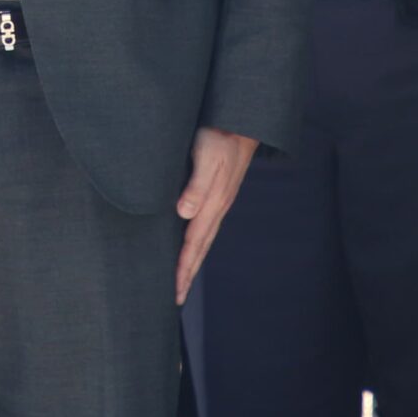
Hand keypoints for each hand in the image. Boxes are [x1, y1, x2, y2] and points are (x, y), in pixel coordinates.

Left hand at [173, 128, 259, 304]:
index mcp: (213, 202)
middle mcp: (217, 206)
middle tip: (176, 298)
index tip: (175, 292)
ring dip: (193, 260)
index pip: (194, 243)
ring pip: (203, 238)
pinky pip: (205, 225)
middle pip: (200, 247)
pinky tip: (192, 243)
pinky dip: (196, 242)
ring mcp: (219, 200)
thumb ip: (196, 185)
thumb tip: (184, 213)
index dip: (183, 268)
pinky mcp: (218, 192)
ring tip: (183, 279)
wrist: (242, 118)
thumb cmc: (220, 134)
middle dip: (188, 273)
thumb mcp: (206, 156)